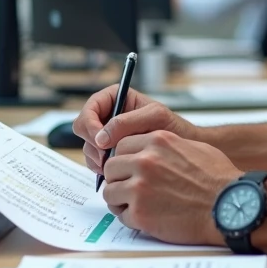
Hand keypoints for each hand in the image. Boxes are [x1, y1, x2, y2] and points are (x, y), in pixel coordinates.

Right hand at [72, 86, 199, 174]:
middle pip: (83, 129)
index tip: (100, 141)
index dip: (90, 126)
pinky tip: (119, 169)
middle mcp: (107, 116)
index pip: (89, 109)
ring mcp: (107, 135)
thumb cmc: (174, 127)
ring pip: (88, 147)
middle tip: (108, 158)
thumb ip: (127, 122)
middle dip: (93, 145)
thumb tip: (101, 137)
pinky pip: (95, 161)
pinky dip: (102, 168)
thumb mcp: (154, 117)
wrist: (184, 148)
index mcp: (114, 98)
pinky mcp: (110, 153)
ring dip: (98, 158)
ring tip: (120, 163)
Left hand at [102, 130, 241, 245]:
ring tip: (138, 204)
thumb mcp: (193, 147)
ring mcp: (140, 188)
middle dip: (119, 178)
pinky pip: (121, 215)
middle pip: (111, 167)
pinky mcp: (140, 213)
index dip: (125, 159)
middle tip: (131, 189)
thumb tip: (149, 150)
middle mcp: (145, 161)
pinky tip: (148, 217)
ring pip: (110, 192)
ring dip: (121, 199)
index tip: (130, 169)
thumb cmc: (217, 179)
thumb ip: (166, 146)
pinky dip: (131, 218)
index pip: (121, 145)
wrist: (228, 207)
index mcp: (157, 141)